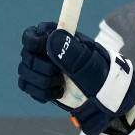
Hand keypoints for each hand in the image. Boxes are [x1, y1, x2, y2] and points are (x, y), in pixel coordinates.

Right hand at [19, 23, 134, 134]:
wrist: (110, 101)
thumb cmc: (104, 78)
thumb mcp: (92, 67)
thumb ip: (73, 55)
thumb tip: (54, 39)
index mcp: (60, 38)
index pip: (33, 34)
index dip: (34, 43)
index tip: (46, 54)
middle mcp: (49, 51)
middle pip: (26, 55)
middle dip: (41, 68)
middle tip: (58, 74)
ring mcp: (44, 67)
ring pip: (24, 71)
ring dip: (41, 82)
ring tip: (60, 85)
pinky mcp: (42, 84)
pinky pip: (27, 86)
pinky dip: (39, 93)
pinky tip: (56, 93)